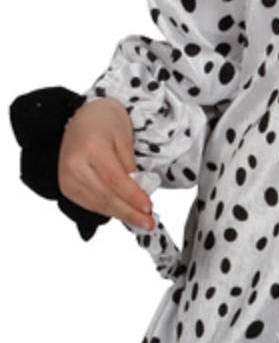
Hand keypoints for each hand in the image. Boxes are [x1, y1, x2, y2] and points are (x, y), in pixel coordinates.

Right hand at [58, 98, 154, 230]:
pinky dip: (108, 211)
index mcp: (91, 148)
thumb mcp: (124, 140)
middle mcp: (74, 164)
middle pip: (106, 196)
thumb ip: (130, 167)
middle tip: (148, 223)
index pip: (115, 180)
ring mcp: (67, 177)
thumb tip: (137, 196)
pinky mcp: (66, 187)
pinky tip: (122, 212)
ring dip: (120, 214)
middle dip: (130, 212)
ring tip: (139, 220)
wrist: (83, 119)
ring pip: (98, 204)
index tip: (149, 208)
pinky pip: (90, 204)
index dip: (133, 197)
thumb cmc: (106, 125)